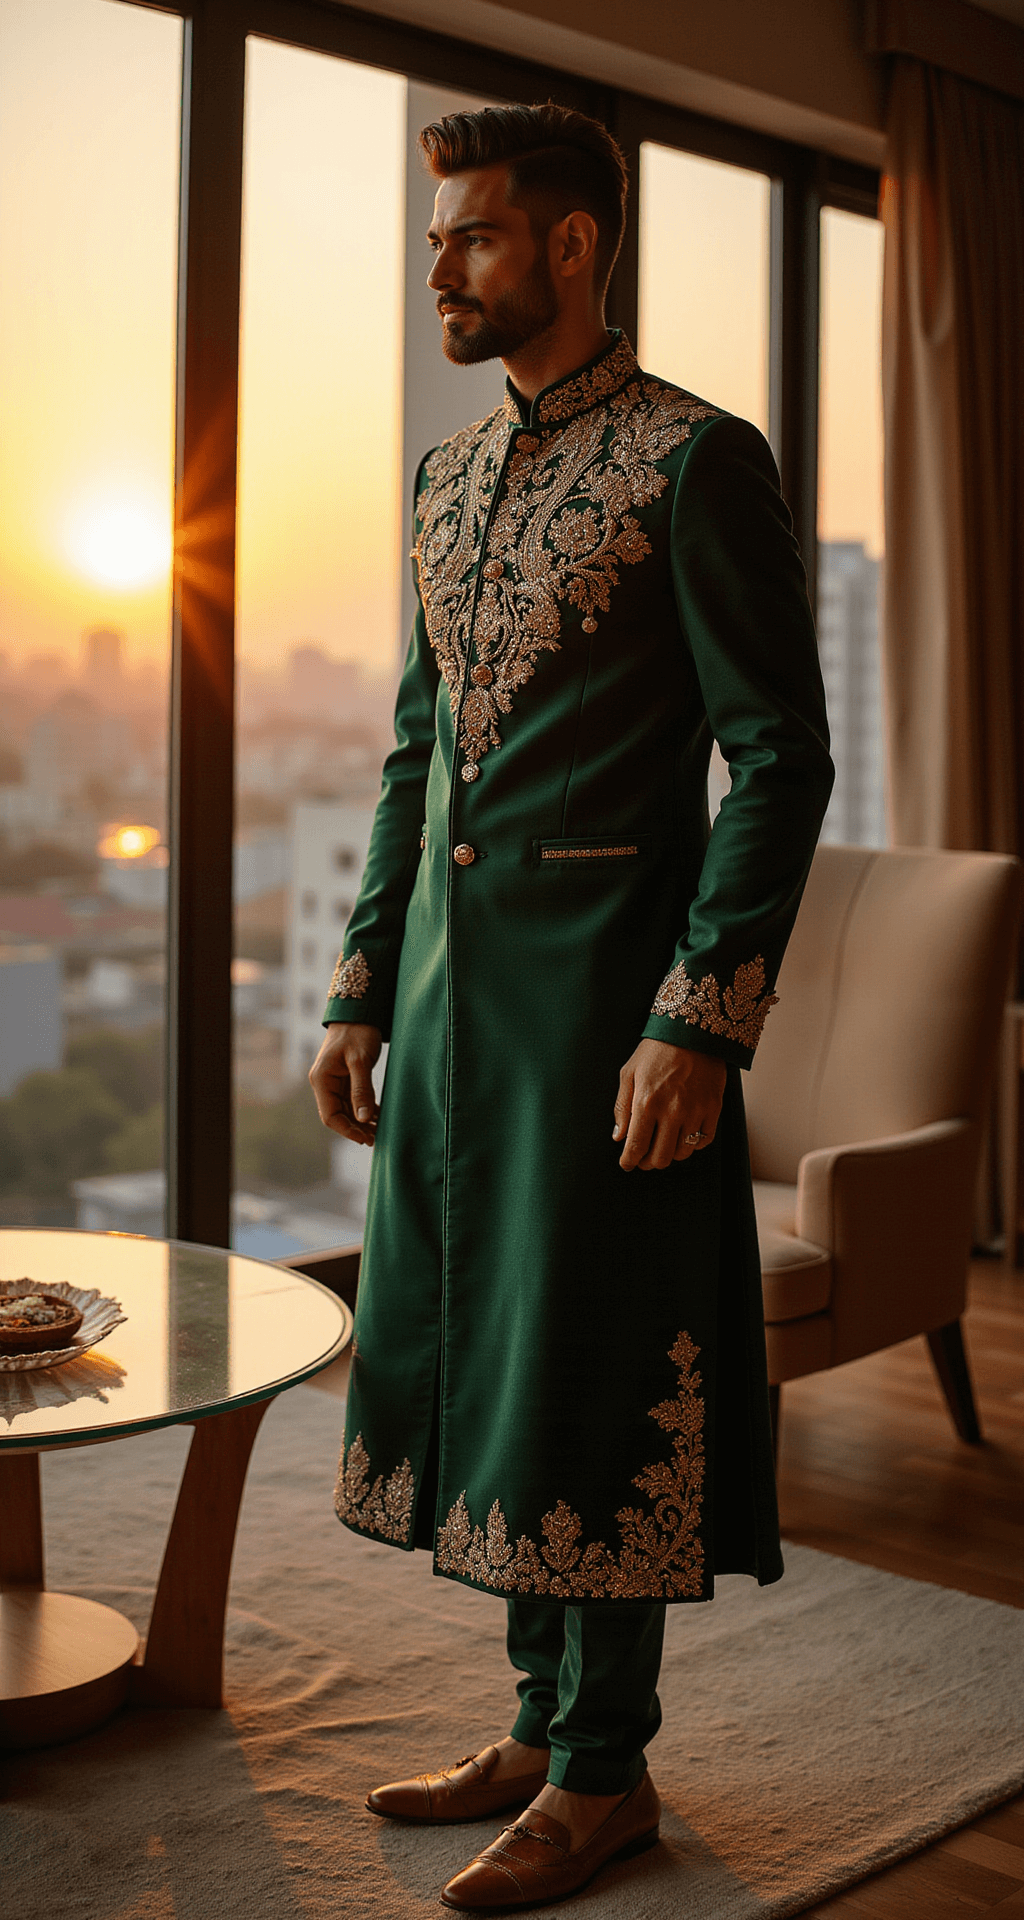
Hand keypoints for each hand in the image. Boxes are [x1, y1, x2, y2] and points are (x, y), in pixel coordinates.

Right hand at [309, 1022, 382, 1146]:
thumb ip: (361, 1089)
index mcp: (321, 1079)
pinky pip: (352, 1100)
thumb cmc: (358, 1031)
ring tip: (379, 1130)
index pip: (330, 1115)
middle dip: (355, 1128)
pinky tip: (378, 1116)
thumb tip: (362, 1118)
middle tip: (376, 1138)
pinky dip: (364, 1109)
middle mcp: (324, 1083)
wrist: (358, 1011)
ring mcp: (334, 1081)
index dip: (347, 1130)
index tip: (366, 1138)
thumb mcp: (360, 1060)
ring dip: (360, 1121)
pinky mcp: (344, 1077)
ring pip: (345, 1109)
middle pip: (337, 1115)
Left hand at [614, 1040, 725, 1171]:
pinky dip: (693, 1144)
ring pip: (682, 1153)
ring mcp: (695, 1112)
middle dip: (648, 1162)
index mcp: (646, 1103)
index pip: (636, 1146)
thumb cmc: (656, 1051)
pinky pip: (703, 1141)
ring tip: (664, 1144)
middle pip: (660, 1157)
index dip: (629, 1161)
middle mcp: (672, 1112)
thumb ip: (622, 1107)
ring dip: (670, 1154)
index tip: (627, 1164)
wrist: (692, 1031)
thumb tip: (619, 1137)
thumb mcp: (629, 1073)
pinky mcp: (713, 1109)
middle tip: (644, 1158)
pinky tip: (684, 1136)